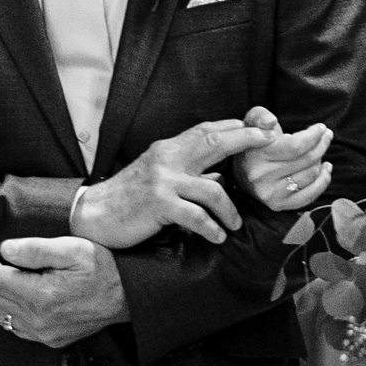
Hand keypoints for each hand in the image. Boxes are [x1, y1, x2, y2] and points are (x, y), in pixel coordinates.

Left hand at [0, 237, 128, 347]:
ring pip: (0, 315)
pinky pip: (15, 327)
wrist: (128, 296)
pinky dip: (1, 310)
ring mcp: (44, 333)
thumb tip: (4, 250)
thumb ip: (36, 249)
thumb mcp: (73, 249)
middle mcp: (39, 320)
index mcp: (42, 296)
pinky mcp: (50, 338)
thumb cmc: (104, 269)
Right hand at [71, 120, 273, 247]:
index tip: (263, 127)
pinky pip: (196, 216)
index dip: (237, 127)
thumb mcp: (159, 176)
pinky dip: (212, 228)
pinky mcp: (159, 204)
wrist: (93, 213)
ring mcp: (163, 180)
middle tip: (272, 143)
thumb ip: (188, 171)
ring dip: (230, 209)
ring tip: (235, 224)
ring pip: (213, 187)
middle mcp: (167, 158)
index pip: (207, 129)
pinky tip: (217, 237)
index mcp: (169, 148)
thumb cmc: (130, 198)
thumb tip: (220, 176)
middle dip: (246, 140)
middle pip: (214, 141)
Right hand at [234, 105, 332, 210]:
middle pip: (306, 160)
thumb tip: (271, 121)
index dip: (313, 136)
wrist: (241, 170)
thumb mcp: (252, 122)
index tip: (321, 128)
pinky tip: (325, 169)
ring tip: (320, 150)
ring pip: (310, 175)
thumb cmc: (253, 141)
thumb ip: (261, 116)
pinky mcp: (279, 205)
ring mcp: (271, 193)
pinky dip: (323, 180)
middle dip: (322, 144)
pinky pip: (310, 194)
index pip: (295, 146)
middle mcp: (261, 177)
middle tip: (327, 135)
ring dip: (321, 160)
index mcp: (255, 155)